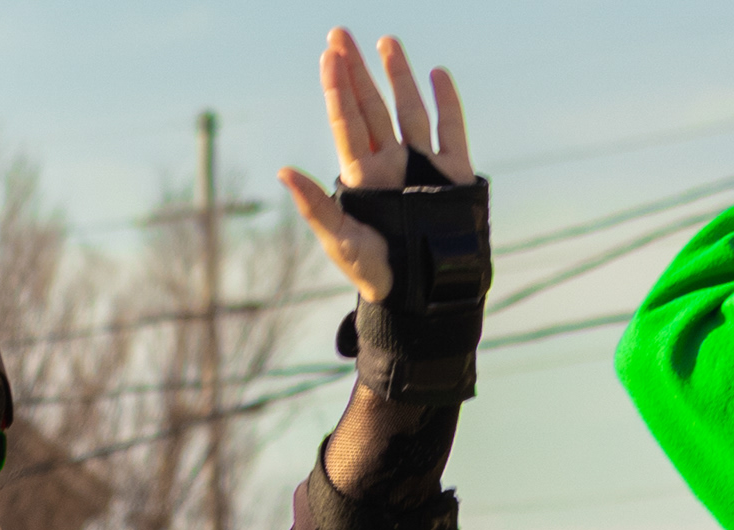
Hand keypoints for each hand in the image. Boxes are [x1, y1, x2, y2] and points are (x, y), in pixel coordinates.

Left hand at [281, 29, 473, 300]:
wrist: (419, 290)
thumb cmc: (372, 271)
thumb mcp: (339, 239)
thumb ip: (314, 205)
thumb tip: (282, 172)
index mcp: (360, 175)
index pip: (346, 121)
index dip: (337, 88)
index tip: (329, 55)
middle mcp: (388, 162)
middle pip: (369, 106)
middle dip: (356, 71)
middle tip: (341, 34)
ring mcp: (419, 163)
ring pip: (407, 108)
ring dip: (397, 75)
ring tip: (386, 42)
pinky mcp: (451, 172)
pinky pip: (450, 128)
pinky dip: (446, 100)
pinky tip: (436, 74)